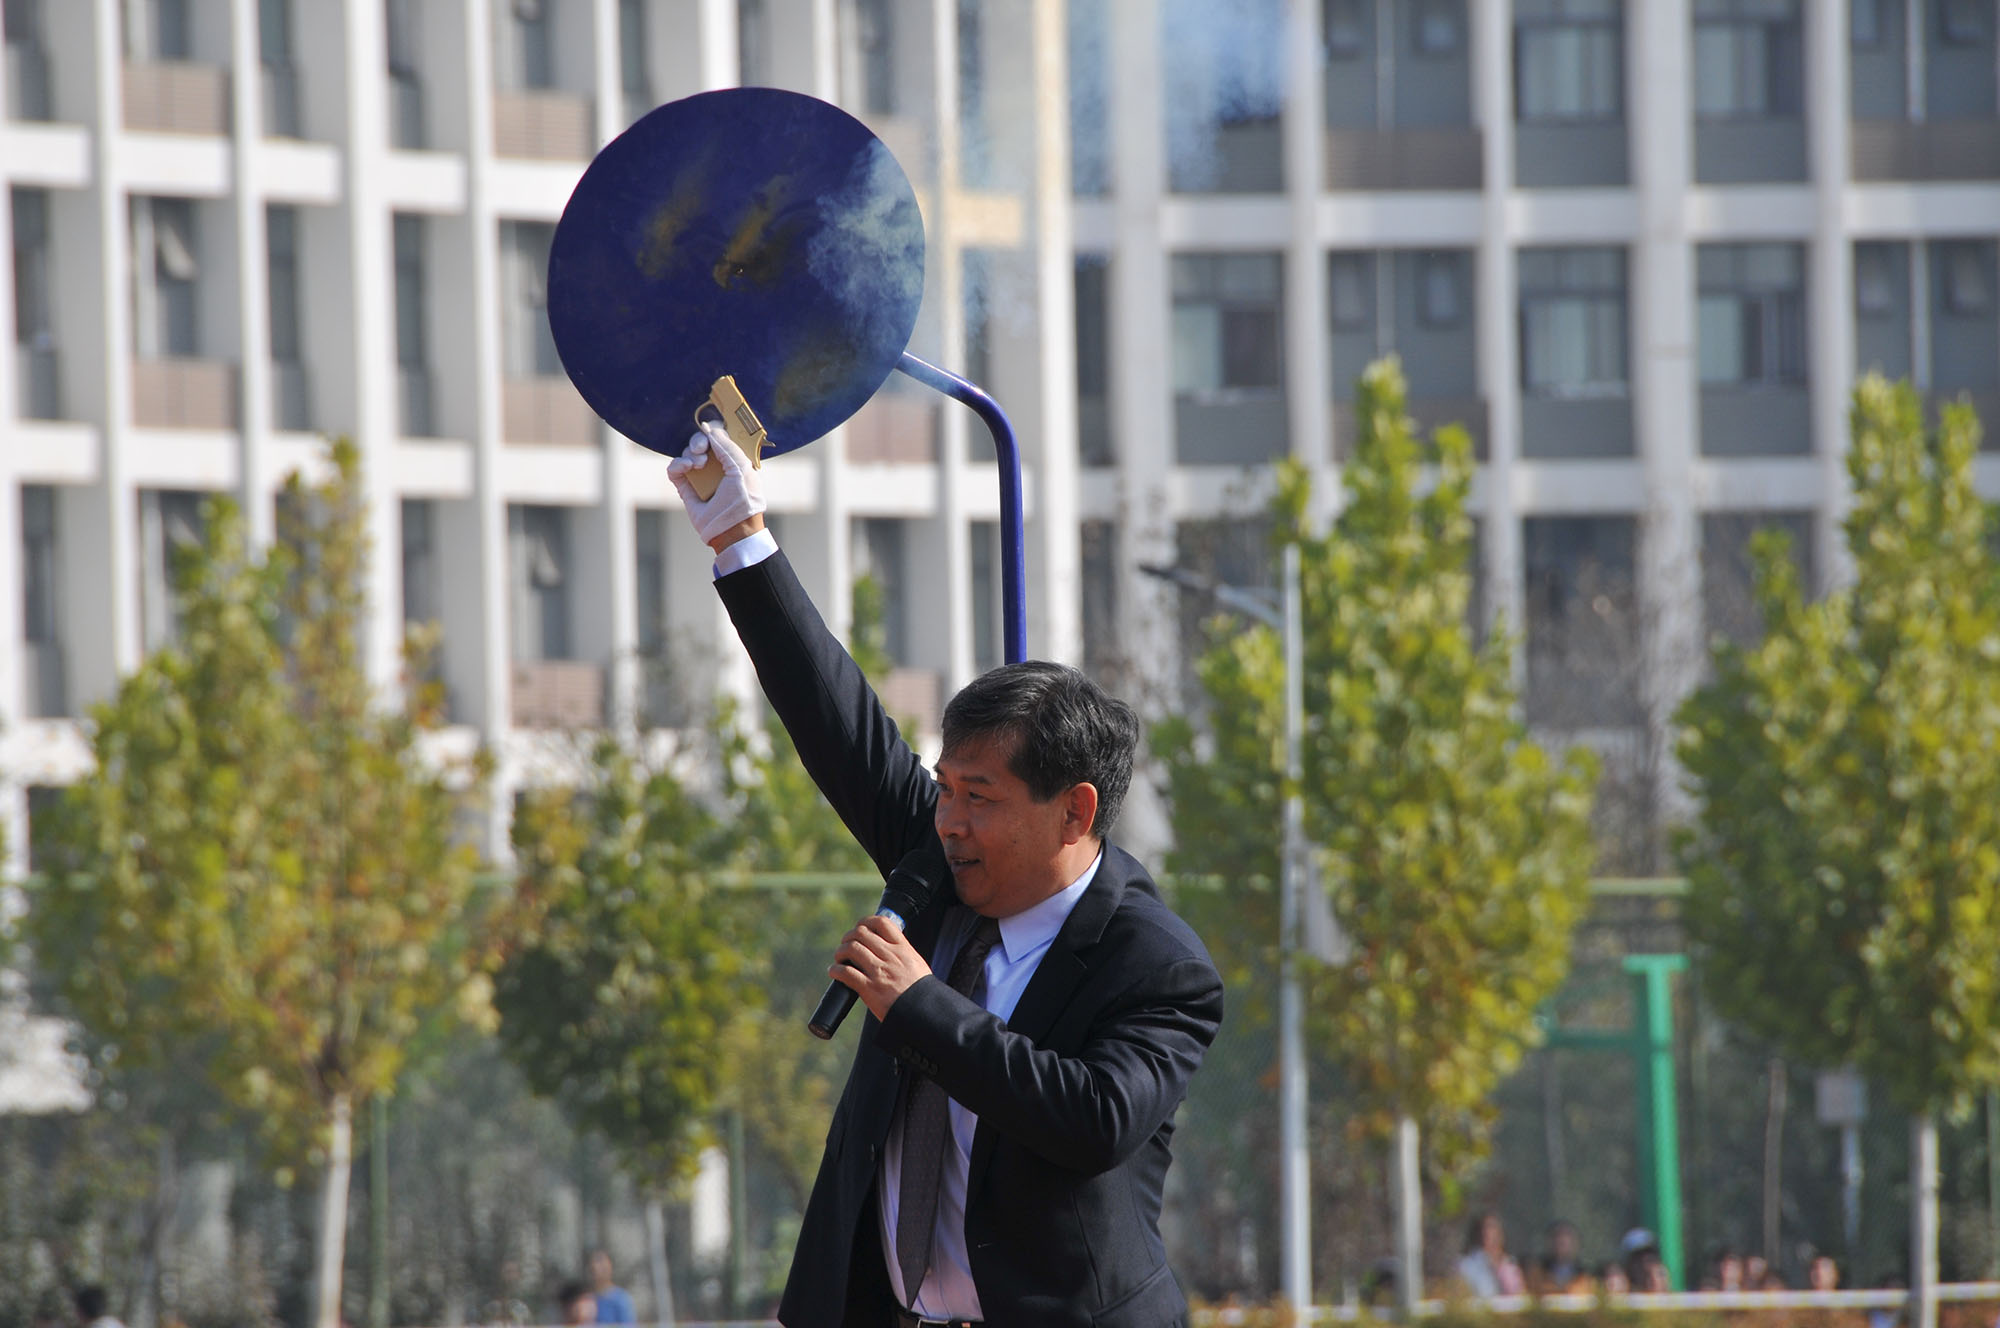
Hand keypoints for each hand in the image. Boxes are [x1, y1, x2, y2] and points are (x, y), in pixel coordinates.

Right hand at [667, 420, 765, 549]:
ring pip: (687, 453)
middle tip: (701, 449)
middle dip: (699, 441)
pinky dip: (677, 465)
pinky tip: (687, 468)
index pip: (720, 437)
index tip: (710, 430)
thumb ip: (727, 446)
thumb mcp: (741, 468)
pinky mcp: (686, 488)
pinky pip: (675, 469)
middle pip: (701, 442)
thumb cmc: (743, 500)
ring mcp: (700, 477)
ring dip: (690, 454)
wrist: (731, 530)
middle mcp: (716, 466)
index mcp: (733, 459)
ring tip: (698, 464)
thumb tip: (709, 429)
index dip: (713, 430)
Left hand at [829, 915, 932, 1020]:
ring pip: (852, 949)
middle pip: (861, 933)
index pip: (882, 923)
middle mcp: (890, 956)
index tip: (860, 928)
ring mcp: (879, 972)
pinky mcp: (870, 988)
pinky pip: (846, 973)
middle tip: (846, 945)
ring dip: (840, 952)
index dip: (866, 922)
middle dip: (849, 937)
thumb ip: (902, 954)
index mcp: (903, 949)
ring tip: (840, 959)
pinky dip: (836, 970)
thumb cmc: (921, 993)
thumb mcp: (917, 965)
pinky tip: (835, 972)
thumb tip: (887, 948)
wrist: (925, 1012)